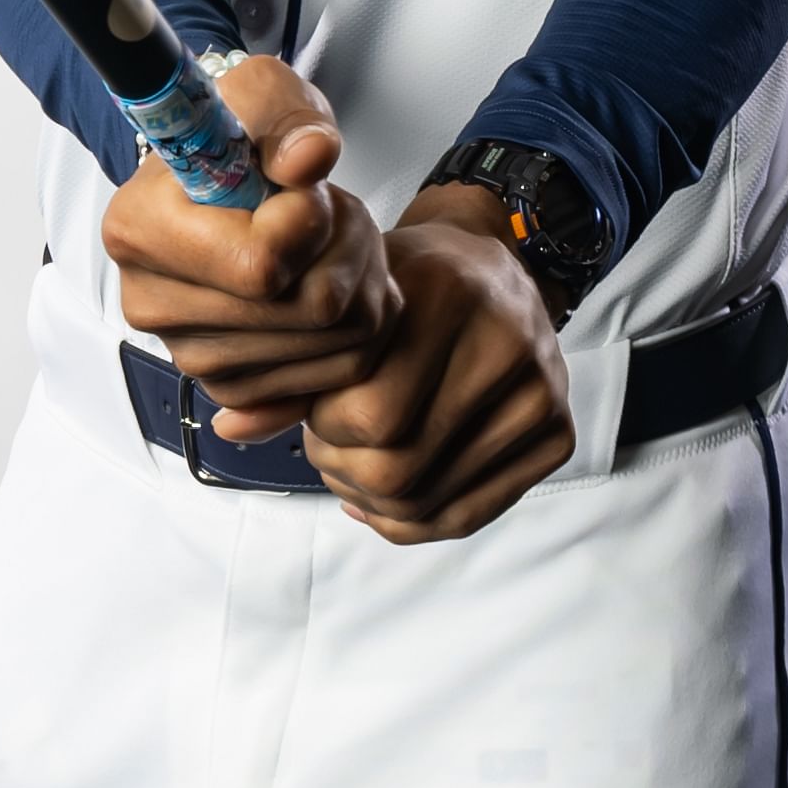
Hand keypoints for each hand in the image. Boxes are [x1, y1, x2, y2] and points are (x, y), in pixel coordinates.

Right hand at [105, 53, 393, 436]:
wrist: (226, 181)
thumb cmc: (240, 136)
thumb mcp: (264, 93)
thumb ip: (291, 117)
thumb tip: (309, 158)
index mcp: (137, 231)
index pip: (261, 264)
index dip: (310, 221)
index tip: (303, 188)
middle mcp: (152, 305)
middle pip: (312, 309)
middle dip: (348, 248)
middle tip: (331, 212)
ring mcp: (192, 356)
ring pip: (338, 342)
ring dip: (360, 282)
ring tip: (330, 241)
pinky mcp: (235, 388)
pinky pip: (339, 372)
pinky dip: (356, 326)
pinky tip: (327, 282)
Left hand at [300, 193, 579, 543]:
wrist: (493, 266)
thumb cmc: (408, 283)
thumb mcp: (349, 301)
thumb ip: (294, 368)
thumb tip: (230, 430)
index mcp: (451, 296)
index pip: (371, 416)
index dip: (324, 425)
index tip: (316, 404)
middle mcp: (510, 345)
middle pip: (398, 469)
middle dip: (342, 467)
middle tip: (329, 440)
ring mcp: (542, 394)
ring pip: (427, 502)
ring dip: (370, 499)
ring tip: (355, 462)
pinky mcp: (557, 433)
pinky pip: (468, 516)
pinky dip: (410, 520)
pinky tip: (381, 498)